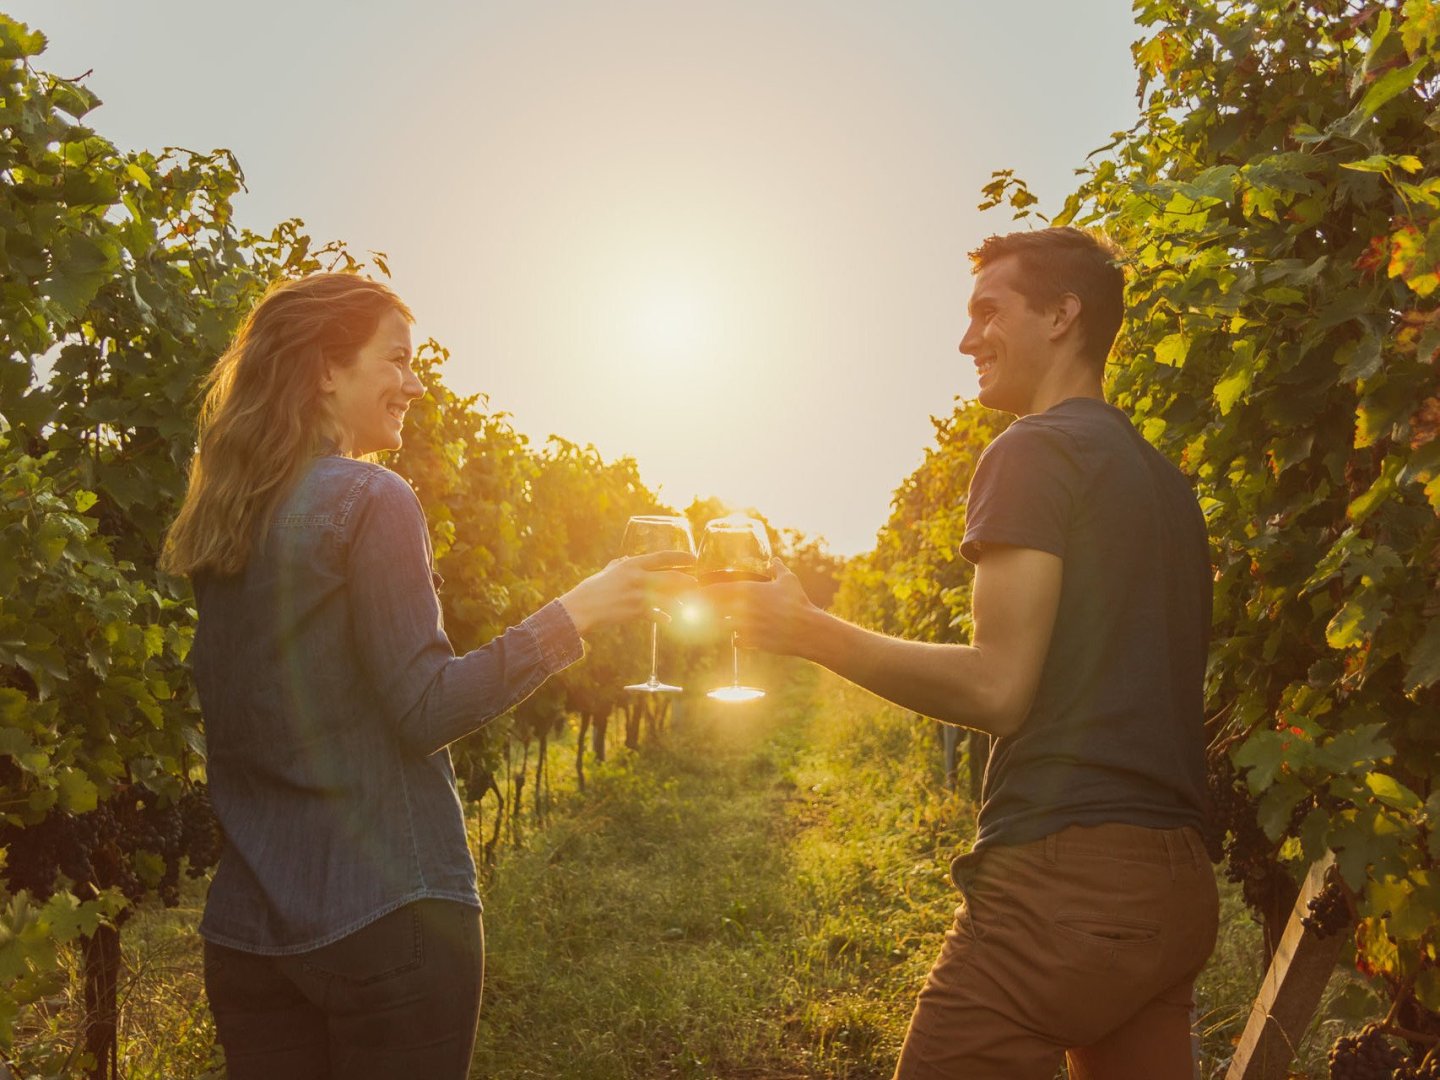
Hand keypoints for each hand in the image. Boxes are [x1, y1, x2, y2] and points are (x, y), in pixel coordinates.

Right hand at [558, 551, 695, 635]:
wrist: (581, 609)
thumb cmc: (592, 589)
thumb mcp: (607, 572)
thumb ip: (618, 565)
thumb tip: (625, 559)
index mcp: (631, 564)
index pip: (662, 557)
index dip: (680, 557)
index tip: (693, 558)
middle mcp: (638, 577)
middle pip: (672, 578)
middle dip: (688, 582)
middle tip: (696, 583)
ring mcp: (638, 595)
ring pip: (669, 598)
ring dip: (680, 602)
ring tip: (687, 604)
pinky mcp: (636, 611)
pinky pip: (658, 614)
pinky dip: (665, 618)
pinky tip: (669, 620)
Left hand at [704, 557, 816, 656]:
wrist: (807, 629)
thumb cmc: (798, 602)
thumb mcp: (789, 580)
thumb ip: (777, 568)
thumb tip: (774, 560)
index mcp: (747, 590)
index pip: (715, 591)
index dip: (705, 593)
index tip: (702, 593)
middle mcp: (742, 608)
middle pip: (713, 609)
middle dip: (709, 609)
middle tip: (711, 609)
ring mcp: (745, 626)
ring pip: (721, 626)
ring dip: (722, 624)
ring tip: (726, 623)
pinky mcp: (752, 641)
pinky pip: (736, 640)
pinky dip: (737, 639)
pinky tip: (741, 637)